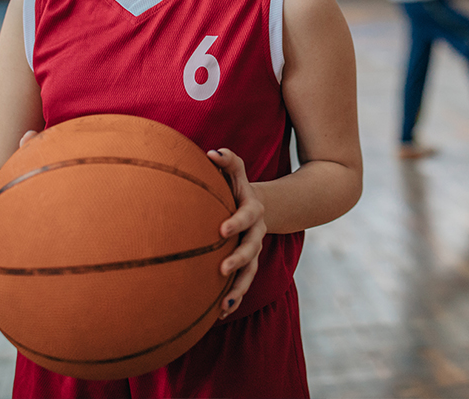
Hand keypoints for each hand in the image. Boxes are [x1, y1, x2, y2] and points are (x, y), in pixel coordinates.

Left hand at [207, 148, 265, 319]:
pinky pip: (243, 283)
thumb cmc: (235, 186)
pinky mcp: (247, 265)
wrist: (256, 205)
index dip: (236, 222)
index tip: (221, 230)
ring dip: (238, 289)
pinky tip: (218, 315)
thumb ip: (227, 161)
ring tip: (223, 306)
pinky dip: (233, 299)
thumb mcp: (235, 172)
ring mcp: (253, 250)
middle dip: (238, 259)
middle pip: (252, 248)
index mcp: (252, 209)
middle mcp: (256, 231)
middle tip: (222, 269)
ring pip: (250, 272)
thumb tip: (212, 152)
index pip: (246, 215)